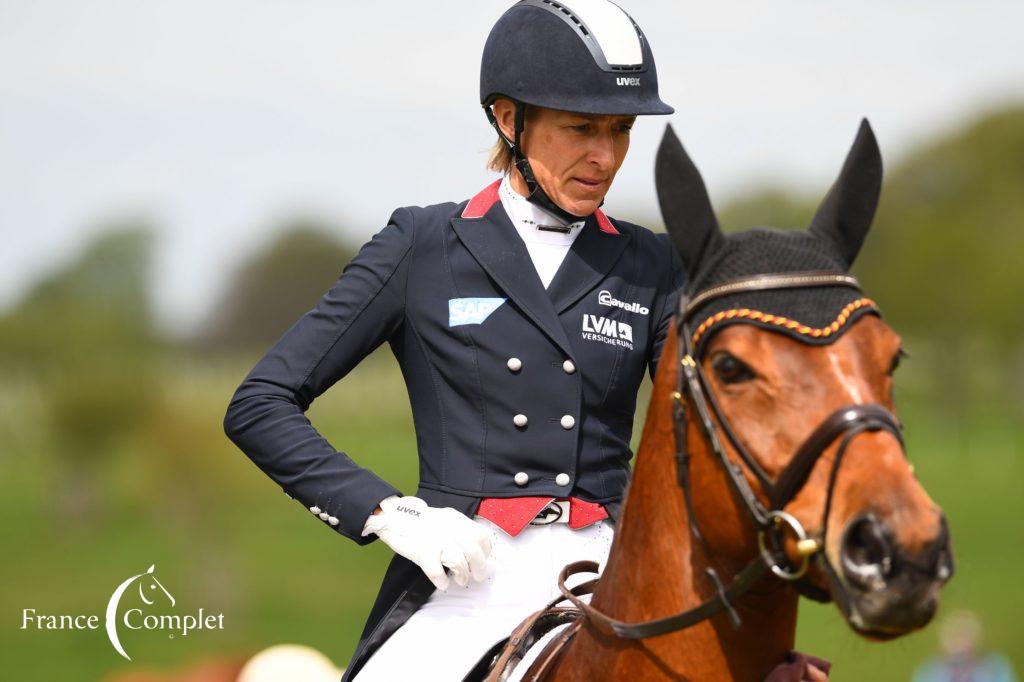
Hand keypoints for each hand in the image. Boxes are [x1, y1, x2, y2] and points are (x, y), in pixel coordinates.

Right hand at [362, 495, 491, 590]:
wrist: (392, 516)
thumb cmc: (419, 523)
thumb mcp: (443, 520)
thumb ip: (458, 530)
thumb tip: (474, 551)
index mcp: (455, 519)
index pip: (481, 535)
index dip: (485, 551)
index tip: (482, 559)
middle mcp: (448, 527)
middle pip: (473, 550)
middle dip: (479, 567)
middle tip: (476, 576)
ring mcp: (435, 539)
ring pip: (458, 561)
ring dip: (463, 575)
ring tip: (460, 581)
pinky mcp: (422, 551)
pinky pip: (437, 571)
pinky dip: (442, 580)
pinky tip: (442, 583)